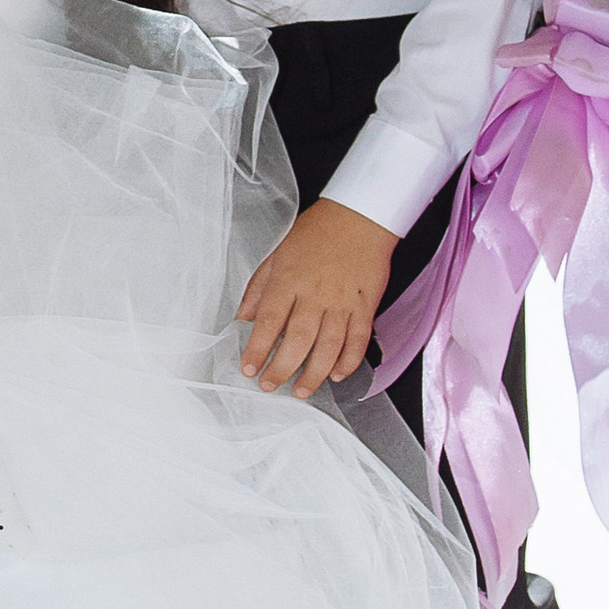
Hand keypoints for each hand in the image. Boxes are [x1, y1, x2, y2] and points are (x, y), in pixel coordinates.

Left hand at [236, 200, 398, 397]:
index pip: (268, 322)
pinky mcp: (365, 306)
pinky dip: (349, 361)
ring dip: (314, 374)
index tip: (249, 368)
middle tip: (270, 386)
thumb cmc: (317, 232)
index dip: (257, 349)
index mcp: (289, 281)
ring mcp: (342, 302)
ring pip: (328, 347)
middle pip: (297, 341)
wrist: (359, 217)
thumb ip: (259, 287)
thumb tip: (243, 316)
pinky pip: (357, 340)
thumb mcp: (277, 253)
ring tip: (301, 391)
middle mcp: (315, 295)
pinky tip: (337, 374)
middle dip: (281, 369)